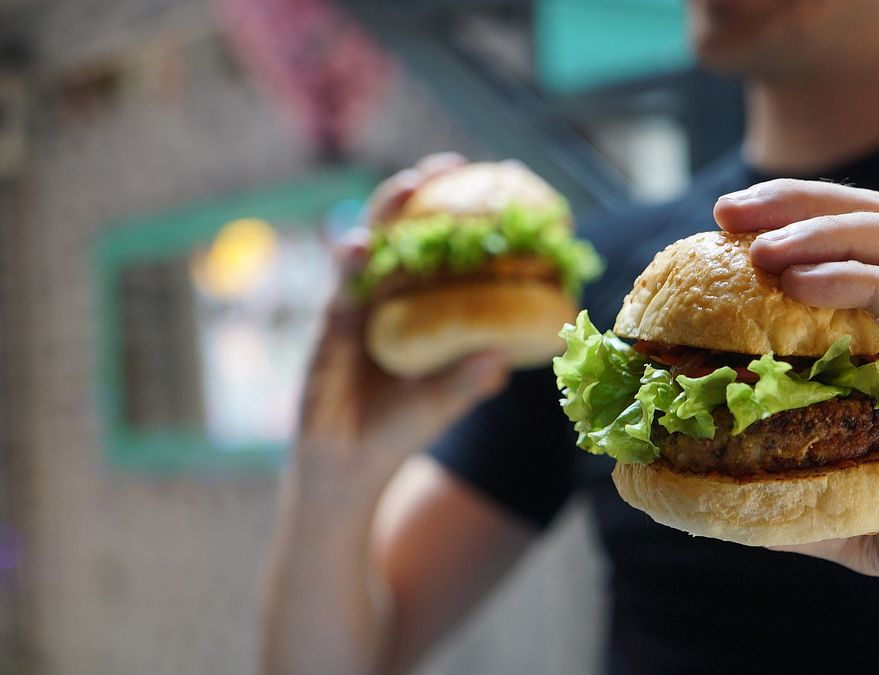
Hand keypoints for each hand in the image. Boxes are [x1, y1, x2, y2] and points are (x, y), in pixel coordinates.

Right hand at [295, 152, 508, 496]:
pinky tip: (355, 248)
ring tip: (406, 189)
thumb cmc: (400, 429)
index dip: (452, 217)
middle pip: (397, 234)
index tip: (483, 181)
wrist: (349, 469)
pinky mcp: (327, 333)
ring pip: (365, 251)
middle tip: (444, 166)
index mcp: (414, 309)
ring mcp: (353, 312)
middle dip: (414, 196)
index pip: (433, 251)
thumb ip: (469, 380)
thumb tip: (505, 357)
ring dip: (383, 216)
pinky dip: (347, 269)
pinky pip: (338, 293)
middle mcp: (383, 301)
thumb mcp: (443, 404)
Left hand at [714, 180, 878, 634]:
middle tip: (726, 214)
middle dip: (801, 208)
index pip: (859, 248)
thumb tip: (716, 492)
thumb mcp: (869, 508)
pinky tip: (810, 284)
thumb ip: (802, 490)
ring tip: (762, 249)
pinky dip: (876, 283)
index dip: (793, 226)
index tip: (717, 230)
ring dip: (830, 237)